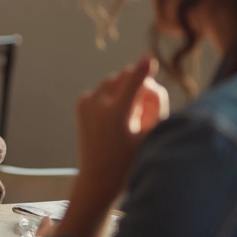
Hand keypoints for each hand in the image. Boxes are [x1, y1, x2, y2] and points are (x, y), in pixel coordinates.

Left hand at [73, 57, 168, 207]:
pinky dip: (112, 94)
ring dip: (125, 88)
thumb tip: (152, 81)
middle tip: (143, 108)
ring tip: (130, 115)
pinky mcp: (81, 104)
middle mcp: (98, 103)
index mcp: (117, 112)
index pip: (134, 80)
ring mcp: (86, 102)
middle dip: (137, 83)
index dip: (144, 67)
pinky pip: (103, 89)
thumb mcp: (150, 134)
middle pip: (124, 76)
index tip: (150, 57)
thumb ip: (155, 105)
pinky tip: (116, 116)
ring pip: (113, 80)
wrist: (98, 179)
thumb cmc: (131, 161)